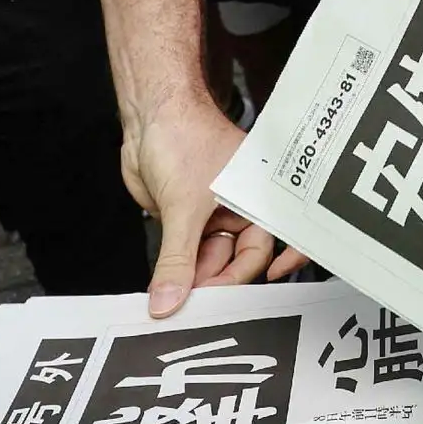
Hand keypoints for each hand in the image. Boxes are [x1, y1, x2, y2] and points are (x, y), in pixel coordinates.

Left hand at [123, 97, 309, 316]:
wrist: (148, 115)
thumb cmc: (184, 137)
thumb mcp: (183, 207)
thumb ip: (177, 260)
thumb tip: (169, 301)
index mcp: (260, 197)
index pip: (274, 244)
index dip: (271, 269)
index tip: (254, 297)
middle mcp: (241, 208)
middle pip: (240, 259)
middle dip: (220, 282)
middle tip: (198, 308)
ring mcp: (213, 214)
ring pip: (211, 259)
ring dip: (194, 281)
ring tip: (177, 303)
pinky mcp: (186, 218)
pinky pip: (187, 253)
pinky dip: (178, 271)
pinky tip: (167, 289)